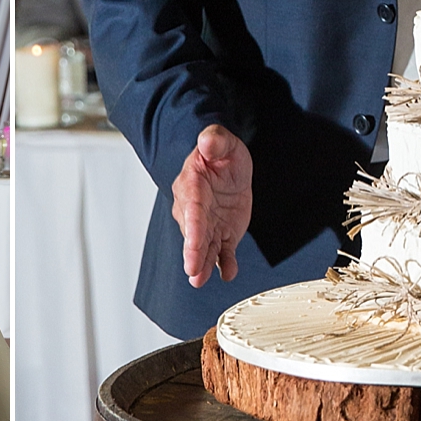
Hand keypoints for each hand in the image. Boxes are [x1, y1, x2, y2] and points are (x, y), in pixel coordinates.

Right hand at [171, 125, 252, 288]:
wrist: (228, 165)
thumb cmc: (221, 153)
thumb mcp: (222, 141)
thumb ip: (214, 141)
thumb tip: (207, 142)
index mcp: (192, 185)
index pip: (192, 209)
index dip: (193, 228)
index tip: (192, 243)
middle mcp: (195, 209)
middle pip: (194, 233)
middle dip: (193, 252)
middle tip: (192, 271)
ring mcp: (208, 224)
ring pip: (204, 246)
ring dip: (202, 264)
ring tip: (199, 280)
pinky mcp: (221, 233)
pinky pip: (222, 251)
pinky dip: (225, 263)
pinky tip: (228, 273)